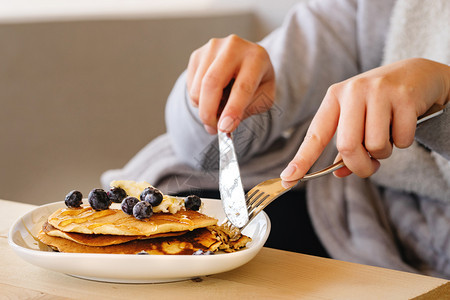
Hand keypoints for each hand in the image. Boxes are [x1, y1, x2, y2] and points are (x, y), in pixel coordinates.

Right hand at [187, 34, 274, 133]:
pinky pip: (190, 87)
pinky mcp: (197, 55)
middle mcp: (233, 46)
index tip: (224, 128)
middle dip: (209, 112)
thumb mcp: (263, 98)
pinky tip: (212, 94)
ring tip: (220, 107)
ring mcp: (212, 48)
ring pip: (197, 89)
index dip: (232, 110)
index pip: (242, 87)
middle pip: (212, 83)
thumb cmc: (257, 82)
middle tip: (213, 129)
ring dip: (204, 108)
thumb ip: (246, 111)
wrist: (246, 61)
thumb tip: (223, 126)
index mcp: (256, 57)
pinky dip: (199, 99)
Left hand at [281, 58, 449, 180]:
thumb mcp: (358, 117)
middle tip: (369, 166)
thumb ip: (347, 145)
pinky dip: (403, 142)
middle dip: (359, 166)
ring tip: (388, 136)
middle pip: (347, 146)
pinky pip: (401, 140)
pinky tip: (403, 125)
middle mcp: (353, 91)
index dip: (302, 160)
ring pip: (375, 146)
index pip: (315, 135)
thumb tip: (338, 173)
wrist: (418, 74)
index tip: (288, 178)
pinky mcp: (404, 96)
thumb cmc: (380, 102)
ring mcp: (379, 91)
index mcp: (335, 97)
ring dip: (383, 153)